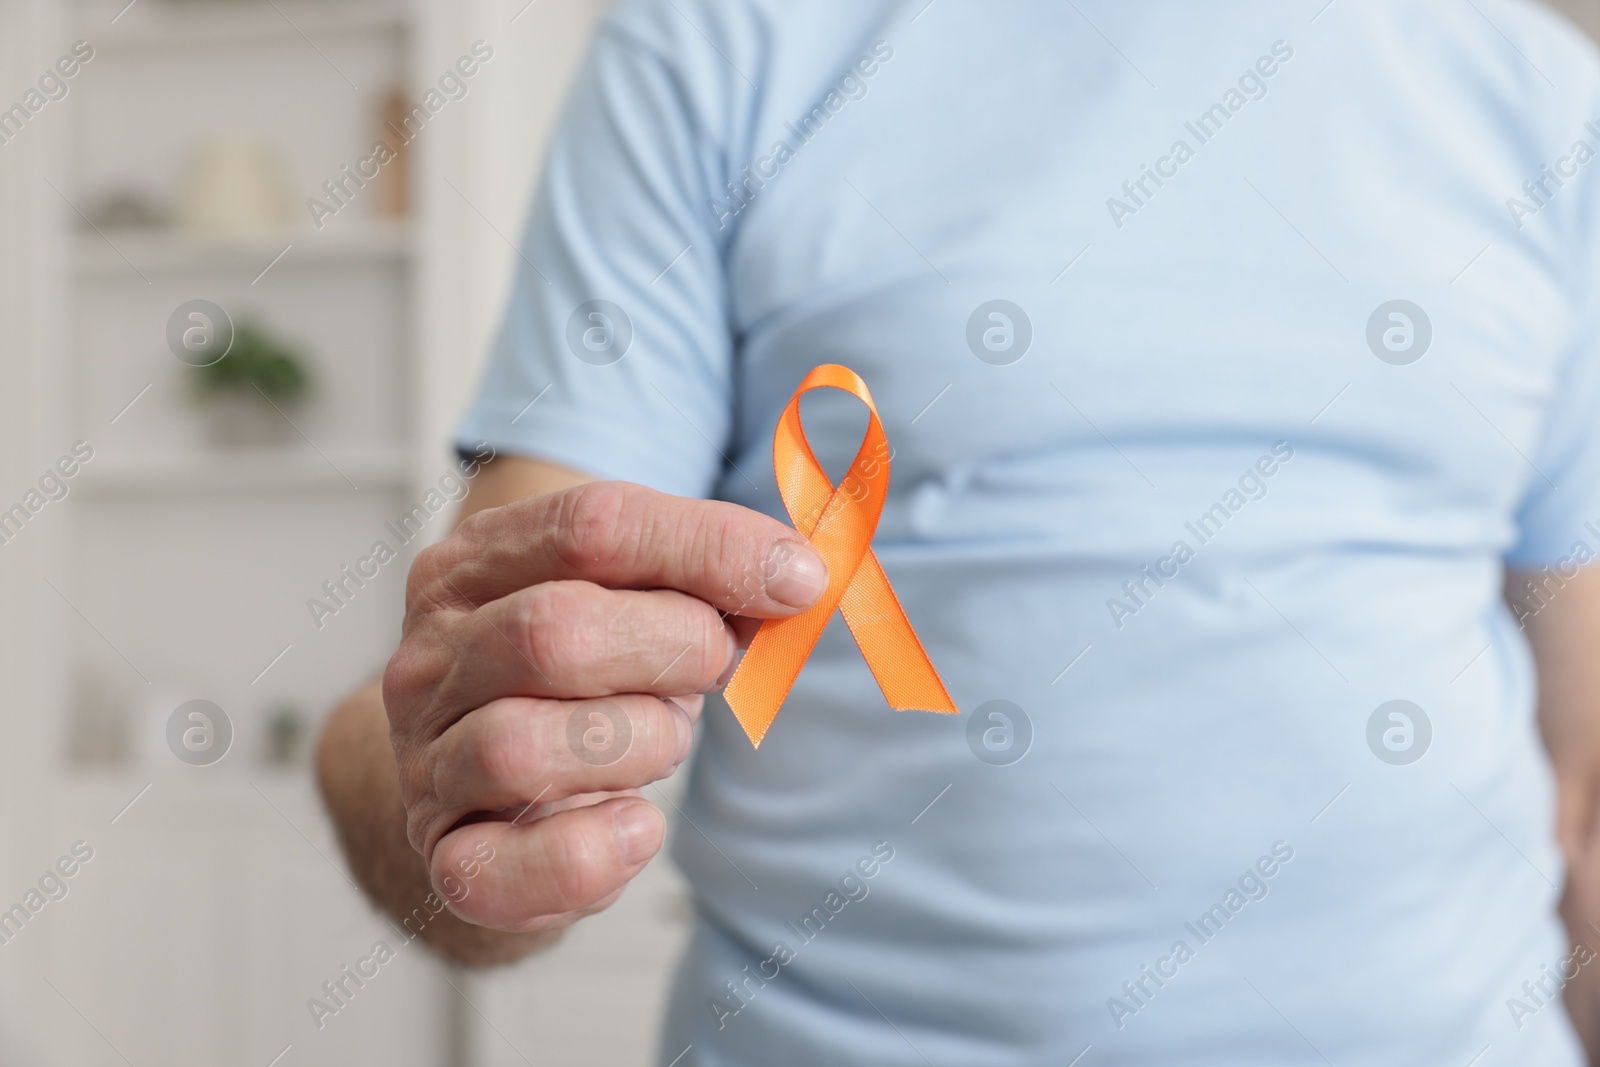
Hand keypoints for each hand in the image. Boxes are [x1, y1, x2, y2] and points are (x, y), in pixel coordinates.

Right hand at [382, 481, 826, 932]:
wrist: (487, 801)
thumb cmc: (575, 688)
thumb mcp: (629, 608)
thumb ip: (697, 581)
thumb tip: (791, 576)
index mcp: (473, 566)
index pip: (591, 526)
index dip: (708, 548)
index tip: (796, 578)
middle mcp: (431, 657)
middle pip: (553, 630)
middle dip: (675, 648)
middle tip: (717, 666)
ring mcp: (425, 761)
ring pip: (522, 745)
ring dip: (638, 744)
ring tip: (662, 742)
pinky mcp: (444, 859)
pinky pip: (500, 868)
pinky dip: (588, 853)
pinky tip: (636, 826)